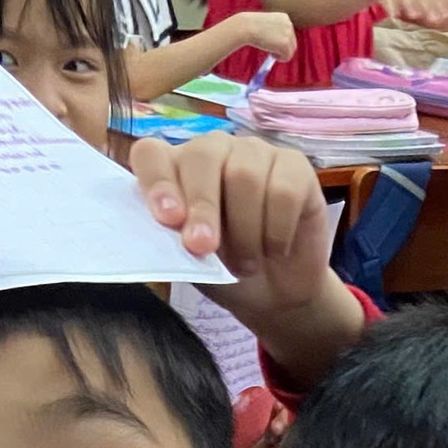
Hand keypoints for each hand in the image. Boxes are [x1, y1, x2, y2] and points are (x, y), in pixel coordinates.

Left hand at [132, 128, 333, 314]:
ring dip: (245, 232)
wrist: (278, 296)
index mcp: (177, 170)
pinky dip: (278, 232)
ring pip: (245, 176)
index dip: (157, 180)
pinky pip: (283, 192)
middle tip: (205, 248)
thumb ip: (175, 241)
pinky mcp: (295, 167)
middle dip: (202, 207)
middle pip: (202, 156)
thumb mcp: (193, 264)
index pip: (152, 154)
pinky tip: (277, 250)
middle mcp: (215, 150)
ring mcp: (256, 153)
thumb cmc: (228, 274)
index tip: (168, 218)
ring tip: (246, 264)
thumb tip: (170, 226)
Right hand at [237, 9, 295, 58]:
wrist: (247, 26)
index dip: (281, 42)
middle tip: (271, 52)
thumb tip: (279, 47)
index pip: (289, 35)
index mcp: (284, 17)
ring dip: (280, 54)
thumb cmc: (252, 27)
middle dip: (283, 50)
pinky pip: (287, 57)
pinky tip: (270, 52)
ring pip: (290, 51)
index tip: (273, 44)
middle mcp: (289, 24)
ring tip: (269, 50)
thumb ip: (275, 34)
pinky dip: (279, 58)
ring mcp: (289, 34)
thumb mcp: (266, 27)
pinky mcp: (286, 44)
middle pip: (292, 44)